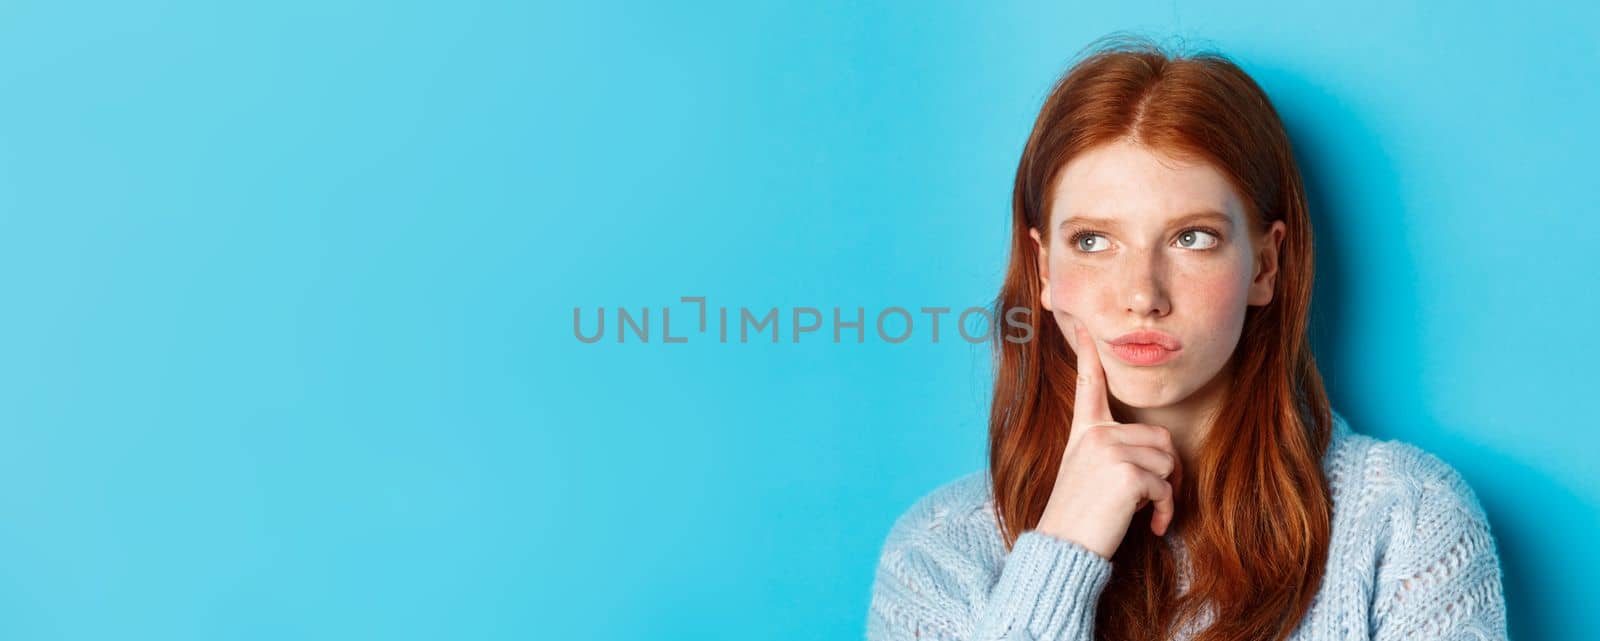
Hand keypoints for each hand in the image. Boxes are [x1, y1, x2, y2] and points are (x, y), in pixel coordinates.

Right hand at [1034, 319, 1183, 558]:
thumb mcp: (1088, 475)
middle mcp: (1096, 435)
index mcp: (1084, 432)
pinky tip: (1151, 527)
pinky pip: (1167, 486)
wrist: (1064, 549)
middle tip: (1152, 498)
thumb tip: (1163, 453)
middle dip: (1165, 470)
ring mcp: (1109, 451)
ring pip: (1168, 460)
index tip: (1084, 324)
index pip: (1089, 385)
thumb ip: (1114, 453)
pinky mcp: (1126, 473)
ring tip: (1145, 513)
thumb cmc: (1079, 518)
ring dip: (1166, 492)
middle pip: (1160, 436)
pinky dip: (1166, 511)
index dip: (1087, 353)